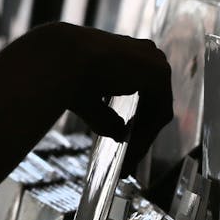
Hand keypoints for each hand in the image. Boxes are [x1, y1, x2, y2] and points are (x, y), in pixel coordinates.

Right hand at [3, 22, 172, 171]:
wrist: (60, 60)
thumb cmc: (67, 75)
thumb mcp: (90, 101)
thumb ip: (108, 116)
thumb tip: (121, 134)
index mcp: (129, 53)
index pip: (141, 94)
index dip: (135, 122)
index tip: (125, 146)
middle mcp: (146, 54)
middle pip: (152, 104)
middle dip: (141, 135)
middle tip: (128, 163)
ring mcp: (155, 61)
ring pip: (156, 111)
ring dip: (142, 140)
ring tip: (126, 166)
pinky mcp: (159, 74)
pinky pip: (159, 114)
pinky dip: (145, 137)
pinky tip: (129, 154)